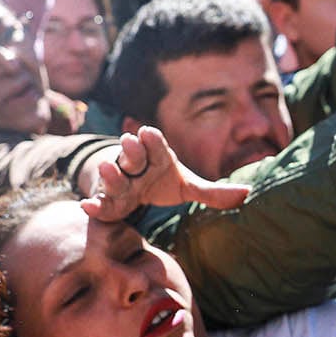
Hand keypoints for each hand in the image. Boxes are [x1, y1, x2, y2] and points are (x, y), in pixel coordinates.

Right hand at [82, 126, 249, 222]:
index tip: (148, 132)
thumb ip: (212, 193)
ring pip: (114, 177)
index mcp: (156, 156)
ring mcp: (119, 182)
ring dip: (111, 173)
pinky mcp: (107, 201)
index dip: (153, 140)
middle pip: (133, 156)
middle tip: (130, 141)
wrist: (132, 189)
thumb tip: (248, 194)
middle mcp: (135, 165)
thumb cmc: (160, 181)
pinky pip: (100, 202)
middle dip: (132, 150)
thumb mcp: (186, 186)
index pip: (156, 145)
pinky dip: (94, 204)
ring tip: (108, 168)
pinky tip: (87, 205)